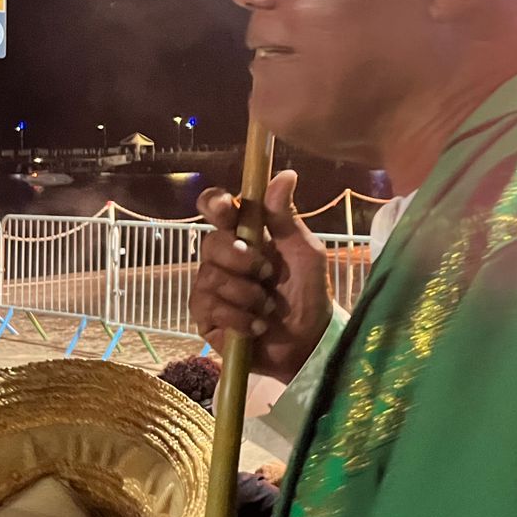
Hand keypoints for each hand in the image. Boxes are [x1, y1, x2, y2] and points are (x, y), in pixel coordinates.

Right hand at [188, 169, 331, 382]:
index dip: (214, 204)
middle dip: (241, 258)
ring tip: (268, 306)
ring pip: (210, 277)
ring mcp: (211, 287)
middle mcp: (224, 257)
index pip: (216, 208)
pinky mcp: (206, 318)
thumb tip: (286, 174)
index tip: (226, 211)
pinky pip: (210, 308)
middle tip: (267, 273)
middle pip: (210, 242)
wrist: (309, 341)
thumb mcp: (305, 252)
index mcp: (246, 234)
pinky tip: (258, 326)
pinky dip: (239, 317)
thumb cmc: (309, 292)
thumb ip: (287, 218)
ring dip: (246, 293)